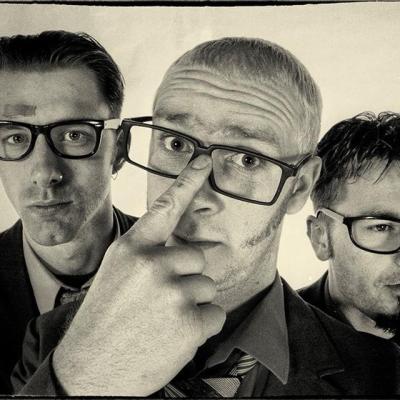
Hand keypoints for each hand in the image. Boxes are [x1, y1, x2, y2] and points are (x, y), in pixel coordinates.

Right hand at [52, 155, 225, 395]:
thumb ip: (151, 255)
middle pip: (199, 257)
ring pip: (208, 287)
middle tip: (162, 299)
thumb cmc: (106, 317)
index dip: (188, 182)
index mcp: (133, 249)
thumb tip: (193, 250)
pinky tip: (174, 336)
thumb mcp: (118, 274)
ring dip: (193, 304)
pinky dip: (201, 327)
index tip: (204, 161)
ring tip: (163, 320)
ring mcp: (172, 292)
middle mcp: (153, 264)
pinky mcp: (189, 322)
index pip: (166, 207)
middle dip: (189, 277)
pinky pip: (215, 314)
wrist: (89, 368)